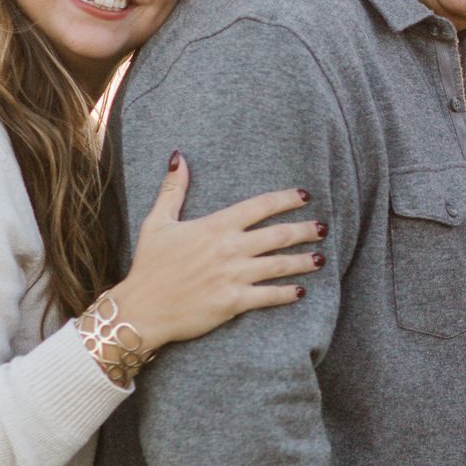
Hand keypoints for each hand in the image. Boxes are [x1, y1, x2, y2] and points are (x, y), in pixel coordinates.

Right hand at [113, 152, 325, 347]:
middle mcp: (229, 248)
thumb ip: (173, 190)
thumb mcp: (158, 222)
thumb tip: (178, 157)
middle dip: (304, 230)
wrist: (141, 308)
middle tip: (323, 228)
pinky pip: (268, 296)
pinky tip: (301, 291)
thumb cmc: (149, 265)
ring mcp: (233, 275)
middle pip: (277, 235)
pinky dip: (287, 293)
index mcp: (215, 226)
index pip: (259, 206)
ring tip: (321, 258)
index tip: (305, 196)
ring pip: (279, 265)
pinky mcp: (233, 302)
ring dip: (303, 261)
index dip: (285, 199)